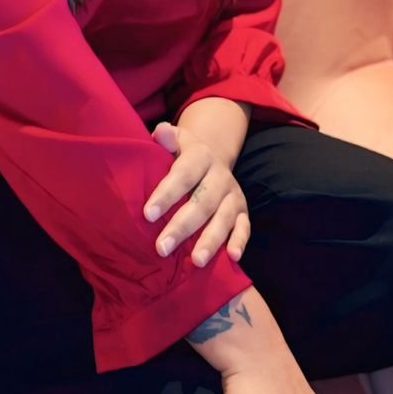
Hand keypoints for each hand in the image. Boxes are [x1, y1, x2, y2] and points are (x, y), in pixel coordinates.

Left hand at [145, 119, 250, 266]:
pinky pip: (245, 227)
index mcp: (201, 157)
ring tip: (195, 261)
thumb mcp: (177, 141)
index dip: (166, 194)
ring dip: (210, 240)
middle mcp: (220, 176)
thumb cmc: (182, 155)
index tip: (147, 214)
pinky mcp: (243, 212)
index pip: (183, 175)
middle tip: (162, 247)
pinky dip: (240, 242)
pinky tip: (233, 258)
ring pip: (223, 218)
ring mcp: (233, 195)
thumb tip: (160, 132)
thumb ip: (167, 138)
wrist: (212, 157)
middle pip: (202, 202)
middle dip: (182, 226)